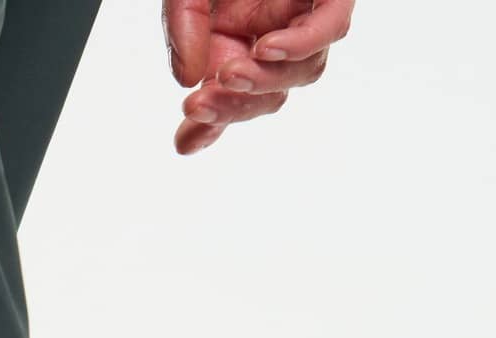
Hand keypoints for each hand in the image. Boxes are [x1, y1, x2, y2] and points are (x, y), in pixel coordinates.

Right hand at [163, 1, 354, 155]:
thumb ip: (183, 29)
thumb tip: (186, 79)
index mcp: (244, 40)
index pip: (236, 98)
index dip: (214, 123)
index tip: (185, 143)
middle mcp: (279, 35)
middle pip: (270, 94)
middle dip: (232, 106)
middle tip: (195, 106)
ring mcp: (308, 17)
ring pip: (302, 71)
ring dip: (262, 82)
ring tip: (228, 75)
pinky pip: (330, 26)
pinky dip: (301, 45)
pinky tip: (267, 50)